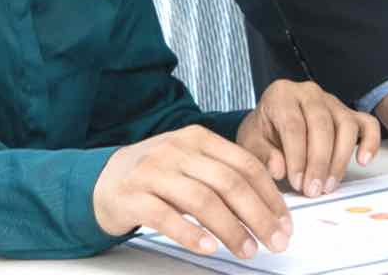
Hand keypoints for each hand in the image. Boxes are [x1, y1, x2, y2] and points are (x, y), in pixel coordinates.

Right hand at [92, 124, 292, 258]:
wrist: (102, 180)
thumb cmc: (155, 175)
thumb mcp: (190, 163)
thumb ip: (223, 175)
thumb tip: (268, 208)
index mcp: (197, 138)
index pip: (245, 164)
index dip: (270, 196)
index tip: (284, 222)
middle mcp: (176, 150)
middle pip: (229, 183)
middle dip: (259, 216)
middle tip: (275, 241)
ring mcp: (153, 172)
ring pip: (202, 200)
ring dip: (231, 229)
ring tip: (248, 249)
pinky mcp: (133, 197)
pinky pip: (167, 217)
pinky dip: (191, 234)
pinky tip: (209, 247)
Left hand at [238, 79, 381, 197]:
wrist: (271, 125)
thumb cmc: (263, 134)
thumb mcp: (251, 143)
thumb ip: (262, 155)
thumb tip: (279, 168)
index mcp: (281, 94)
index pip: (293, 125)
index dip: (296, 156)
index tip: (296, 182)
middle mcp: (309, 93)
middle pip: (321, 124)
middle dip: (319, 162)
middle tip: (314, 190)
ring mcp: (333, 101)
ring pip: (345, 125)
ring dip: (340, 159)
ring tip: (329, 185)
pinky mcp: (350, 114)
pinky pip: (367, 124)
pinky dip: (370, 142)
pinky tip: (363, 161)